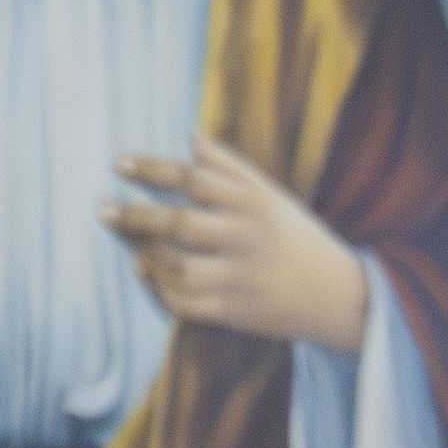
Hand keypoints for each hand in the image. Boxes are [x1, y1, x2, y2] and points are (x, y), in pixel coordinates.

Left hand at [104, 144, 374, 349]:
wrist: (343, 299)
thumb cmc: (299, 240)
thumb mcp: (274, 197)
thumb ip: (232, 167)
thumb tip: (190, 136)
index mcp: (255, 204)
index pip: (194, 178)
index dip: (152, 168)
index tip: (118, 164)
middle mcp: (247, 238)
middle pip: (177, 222)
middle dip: (135, 215)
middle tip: (103, 211)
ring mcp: (240, 277)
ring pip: (174, 265)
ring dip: (143, 252)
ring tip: (126, 241)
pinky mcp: (234, 312)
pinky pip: (182, 301)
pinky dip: (156, 286)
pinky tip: (144, 270)